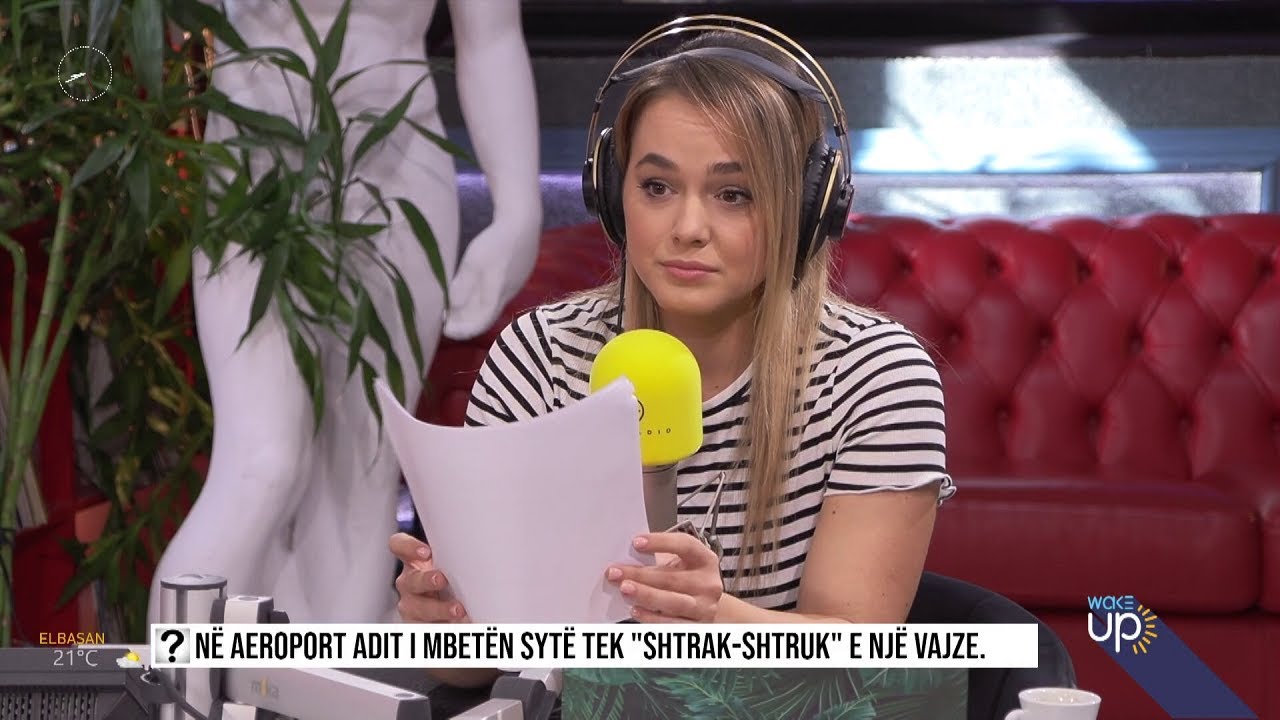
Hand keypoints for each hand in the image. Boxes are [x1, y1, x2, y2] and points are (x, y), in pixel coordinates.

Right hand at [388, 533, 470, 622]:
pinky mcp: (418, 627)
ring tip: (458, 610)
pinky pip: (426, 628)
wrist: (455, 613)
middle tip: (442, 579)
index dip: (409, 547)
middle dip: (426, 580)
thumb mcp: (453, 565)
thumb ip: (457, 556)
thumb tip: (480, 550)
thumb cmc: (454, 581)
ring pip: (417, 608)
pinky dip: (445, 626)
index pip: (400, 546)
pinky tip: (460, 624)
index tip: (426, 552)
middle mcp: (409, 583)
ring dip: (439, 609)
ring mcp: (412, 606)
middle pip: (410, 579)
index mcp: (414, 561)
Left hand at [443, 215, 539, 340]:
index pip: (478, 325)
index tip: (444, 329)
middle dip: (465, 321)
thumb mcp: (473, 263)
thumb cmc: (496, 242)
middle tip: (445, 319)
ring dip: (474, 309)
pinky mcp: (518, 275)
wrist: (524, 221)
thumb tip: (449, 310)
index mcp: (496, 296)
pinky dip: (483, 297)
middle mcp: (507, 296)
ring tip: (455, 305)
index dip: (461, 331)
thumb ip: (462, 287)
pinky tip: (475, 286)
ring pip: (492, 305)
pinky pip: (498, 293)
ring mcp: (515, 285)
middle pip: (486, 317)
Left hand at [605, 533, 723, 622]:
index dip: (661, 542)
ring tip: (625, 589)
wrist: (704, 605)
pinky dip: (651, 618)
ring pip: (673, 602)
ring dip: (646, 595)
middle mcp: (708, 584)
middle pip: (673, 578)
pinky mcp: (697, 627)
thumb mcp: (679, 562)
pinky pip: (671, 624)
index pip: (686, 546)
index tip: (636, 542)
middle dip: (641, 575)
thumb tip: (627, 555)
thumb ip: (658, 557)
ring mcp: (705, 608)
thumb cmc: (686, 579)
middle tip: (616, 572)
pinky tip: (636, 610)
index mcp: (705, 560)